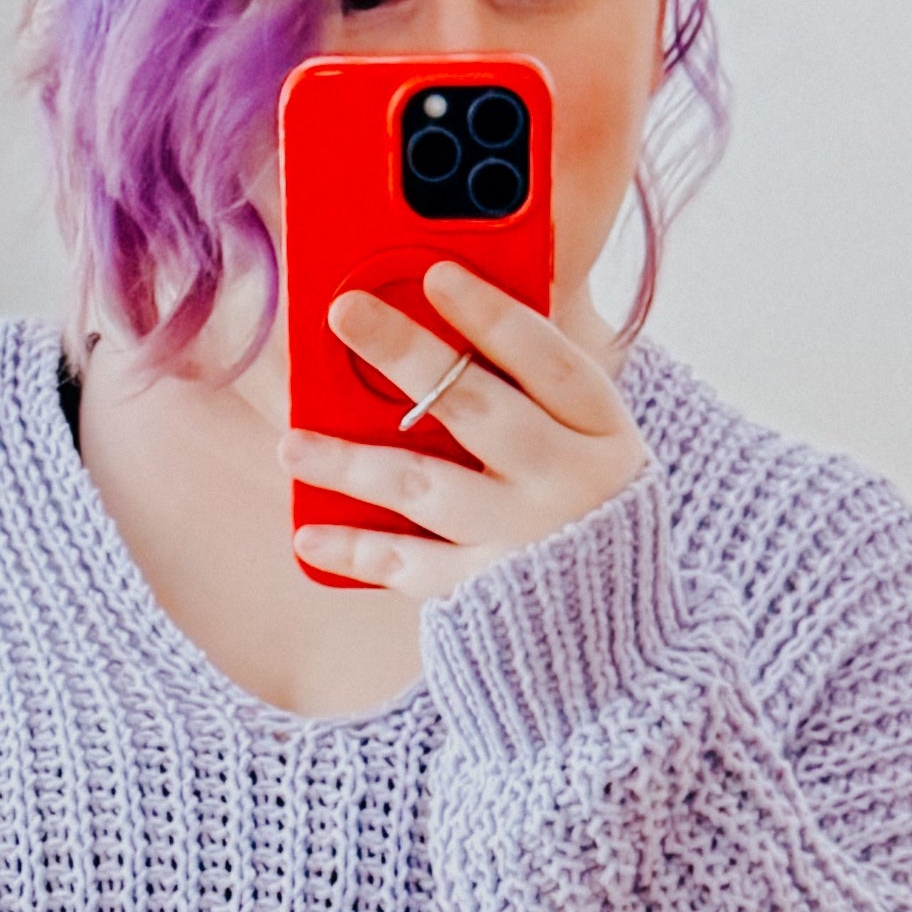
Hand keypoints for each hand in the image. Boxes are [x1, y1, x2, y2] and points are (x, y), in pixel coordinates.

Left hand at [279, 261, 647, 597]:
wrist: (617, 638)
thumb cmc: (587, 509)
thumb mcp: (588, 442)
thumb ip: (533, 388)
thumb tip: (443, 314)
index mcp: (601, 431)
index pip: (547, 359)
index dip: (492, 314)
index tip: (438, 273)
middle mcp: (567, 482)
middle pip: (477, 408)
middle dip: (407, 355)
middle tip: (345, 312)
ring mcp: (524, 541)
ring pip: (426, 486)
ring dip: (354, 462)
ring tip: (294, 442)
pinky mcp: (485, 595)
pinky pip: (409, 568)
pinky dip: (357, 552)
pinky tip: (308, 535)